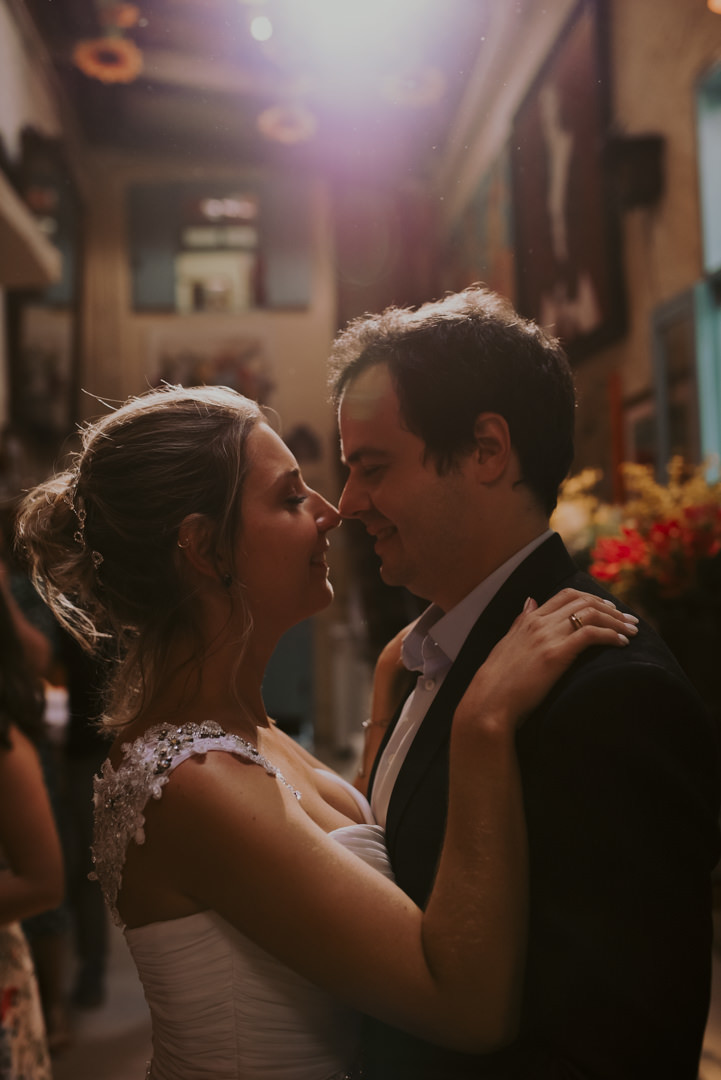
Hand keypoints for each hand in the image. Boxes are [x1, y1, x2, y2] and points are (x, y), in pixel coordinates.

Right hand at [454, 589, 637, 731]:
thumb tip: (531, 601)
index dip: (592, 598)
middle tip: (629, 619)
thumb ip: (521, 621)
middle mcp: (539, 622)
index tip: (609, 607)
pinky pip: (591, 635)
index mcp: (529, 619)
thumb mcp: (508, 643)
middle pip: (583, 601)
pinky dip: (611, 635)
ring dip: (616, 621)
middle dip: (611, 608)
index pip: (566, 595)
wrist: (489, 701)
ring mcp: (547, 636)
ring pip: (591, 614)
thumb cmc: (498, 680)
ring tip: (632, 632)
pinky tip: (622, 643)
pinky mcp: (556, 654)